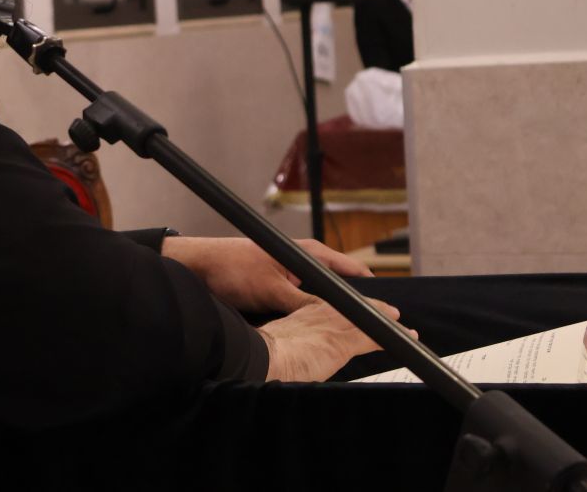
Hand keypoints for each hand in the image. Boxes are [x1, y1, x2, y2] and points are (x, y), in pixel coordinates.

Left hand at [160, 236, 372, 313]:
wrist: (198, 267)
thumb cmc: (232, 269)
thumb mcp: (273, 291)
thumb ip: (305, 303)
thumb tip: (336, 317)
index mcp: (308, 253)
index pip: (352, 271)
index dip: (371, 291)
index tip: (389, 311)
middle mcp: (303, 261)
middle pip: (339, 286)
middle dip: (353, 305)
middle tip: (373, 328)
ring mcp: (291, 274)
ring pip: (321, 297)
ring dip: (330, 312)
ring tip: (348, 333)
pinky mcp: (278, 286)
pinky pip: (303, 302)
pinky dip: (310, 313)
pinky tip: (315, 330)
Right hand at [259, 297, 410, 381]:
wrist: (262, 357)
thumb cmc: (262, 356)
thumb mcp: (276, 343)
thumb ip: (286, 345)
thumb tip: (286, 359)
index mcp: (302, 313)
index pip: (333, 306)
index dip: (348, 309)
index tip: (357, 313)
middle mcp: (321, 313)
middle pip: (354, 306)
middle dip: (374, 309)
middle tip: (390, 312)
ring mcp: (334, 325)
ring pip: (369, 318)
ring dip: (388, 323)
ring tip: (404, 328)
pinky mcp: (344, 341)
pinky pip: (378, 336)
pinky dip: (395, 338)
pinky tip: (408, 339)